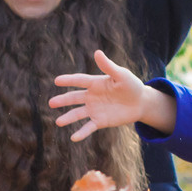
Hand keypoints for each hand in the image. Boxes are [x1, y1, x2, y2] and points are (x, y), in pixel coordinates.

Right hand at [51, 50, 175, 141]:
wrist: (140, 103)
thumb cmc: (131, 85)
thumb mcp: (121, 75)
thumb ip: (108, 66)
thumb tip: (97, 52)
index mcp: (95, 83)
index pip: (79, 81)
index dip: (68, 80)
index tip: (57, 81)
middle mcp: (91, 96)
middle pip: (74, 98)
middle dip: (63, 100)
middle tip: (51, 103)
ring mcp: (94, 109)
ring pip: (78, 114)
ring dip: (68, 118)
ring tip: (58, 122)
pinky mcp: (100, 121)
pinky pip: (88, 127)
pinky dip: (81, 133)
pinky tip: (73, 138)